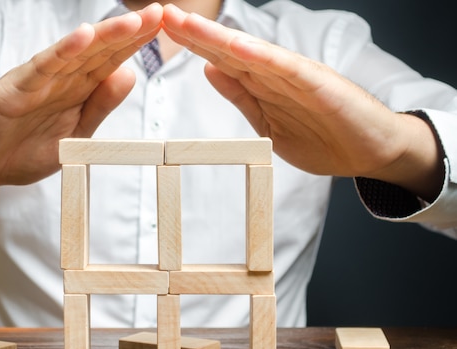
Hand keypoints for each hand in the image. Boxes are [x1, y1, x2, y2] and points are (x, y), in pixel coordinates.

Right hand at [0, 3, 162, 208]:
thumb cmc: (23, 148)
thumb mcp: (74, 135)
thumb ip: (100, 106)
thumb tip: (129, 74)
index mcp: (77, 91)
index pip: (112, 62)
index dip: (137, 44)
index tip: (165, 26)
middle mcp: (61, 79)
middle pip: (100, 52)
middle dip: (131, 33)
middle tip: (161, 11)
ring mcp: (39, 81)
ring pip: (77, 54)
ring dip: (105, 36)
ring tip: (134, 21)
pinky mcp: (16, 89)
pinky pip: (43, 68)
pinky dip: (63, 52)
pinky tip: (83, 37)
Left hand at [162, 4, 442, 200]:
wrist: (373, 150)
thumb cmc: (324, 136)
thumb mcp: (269, 123)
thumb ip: (242, 95)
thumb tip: (210, 70)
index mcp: (263, 84)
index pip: (220, 60)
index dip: (190, 45)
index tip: (159, 33)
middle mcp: (275, 73)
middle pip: (227, 50)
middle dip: (193, 33)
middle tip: (161, 14)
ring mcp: (296, 77)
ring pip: (249, 53)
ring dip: (215, 37)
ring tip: (185, 22)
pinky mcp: (317, 85)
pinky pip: (284, 69)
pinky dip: (259, 56)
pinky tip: (234, 45)